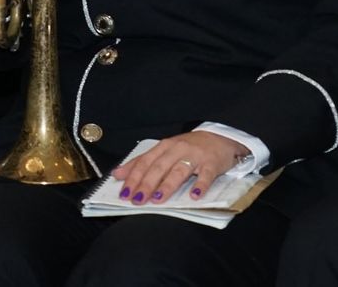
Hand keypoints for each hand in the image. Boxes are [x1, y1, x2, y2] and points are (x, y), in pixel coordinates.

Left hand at [111, 131, 249, 204]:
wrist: (220, 137)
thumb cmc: (189, 148)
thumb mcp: (164, 151)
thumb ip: (142, 162)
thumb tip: (117, 174)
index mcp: (164, 147)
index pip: (145, 162)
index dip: (133, 177)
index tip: (124, 193)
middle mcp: (178, 149)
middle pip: (159, 167)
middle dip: (146, 184)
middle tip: (137, 200)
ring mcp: (195, 156)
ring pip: (179, 171)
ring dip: (167, 185)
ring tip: (157, 199)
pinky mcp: (212, 163)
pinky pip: (206, 175)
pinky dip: (200, 185)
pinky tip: (194, 196)